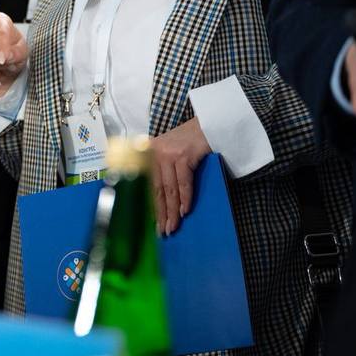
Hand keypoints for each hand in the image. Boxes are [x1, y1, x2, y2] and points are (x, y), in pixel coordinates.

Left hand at [151, 118, 210, 234]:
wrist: (209, 124)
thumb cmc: (189, 141)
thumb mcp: (168, 152)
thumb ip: (161, 170)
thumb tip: (161, 200)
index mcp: (146, 154)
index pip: (146, 185)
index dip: (149, 205)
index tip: (151, 223)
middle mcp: (153, 153)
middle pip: (156, 189)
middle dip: (159, 213)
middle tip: (162, 231)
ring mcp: (168, 154)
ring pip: (169, 189)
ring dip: (171, 211)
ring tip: (173, 227)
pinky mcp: (183, 155)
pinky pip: (184, 182)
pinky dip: (185, 198)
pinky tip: (184, 211)